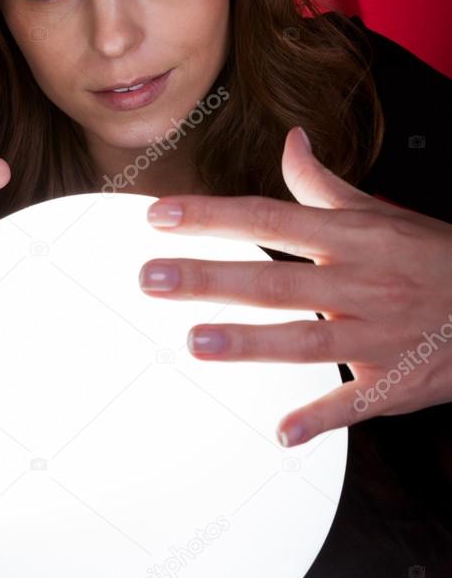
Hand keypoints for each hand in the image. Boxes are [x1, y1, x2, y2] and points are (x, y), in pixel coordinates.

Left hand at [138, 126, 451, 446]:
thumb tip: (291, 144)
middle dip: (210, 278)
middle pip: (275, 280)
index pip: (269, 217)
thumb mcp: (382, 213)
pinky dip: (320, 419)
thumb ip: (325, 185)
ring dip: (249, 343)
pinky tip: (281, 432)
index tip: (160, 215)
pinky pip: (354, 403)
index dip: (212, 217)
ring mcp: (377, 335)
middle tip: (153, 277)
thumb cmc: (435, 258)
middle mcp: (360, 282)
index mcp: (351, 238)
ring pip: (306, 340)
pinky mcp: (395, 381)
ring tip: (194, 342)